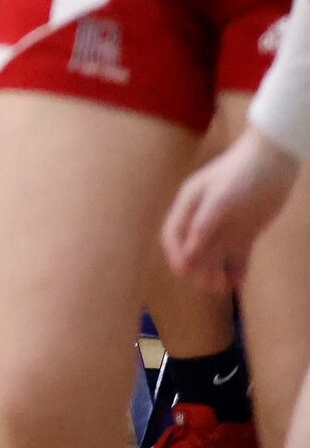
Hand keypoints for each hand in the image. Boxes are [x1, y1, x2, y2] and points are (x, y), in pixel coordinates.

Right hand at [165, 129, 301, 292]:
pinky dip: (236, 269)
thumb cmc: (241, 173)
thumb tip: (188, 253)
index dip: (175, 254)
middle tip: (209, 285)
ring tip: (222, 287)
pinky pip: (237, 256)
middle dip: (197, 268)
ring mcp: (225, 226)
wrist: (274, 160)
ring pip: (214, 255)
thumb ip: (203, 224)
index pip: (173, 234)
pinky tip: (237, 280)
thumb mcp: (220, 197)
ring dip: (215, 272)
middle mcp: (203, 218)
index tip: (183, 273)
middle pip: (193, 249)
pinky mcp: (245, 232)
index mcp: (189, 205)